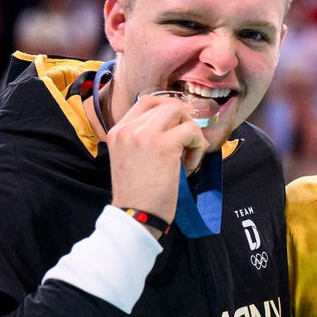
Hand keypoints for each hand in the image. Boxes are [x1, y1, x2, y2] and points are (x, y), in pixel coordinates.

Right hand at [107, 93, 208, 218]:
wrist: (135, 216)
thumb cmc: (138, 196)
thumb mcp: (130, 159)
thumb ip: (143, 140)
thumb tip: (176, 126)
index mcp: (117, 131)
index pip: (146, 101)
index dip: (169, 108)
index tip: (181, 124)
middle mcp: (129, 128)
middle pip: (167, 105)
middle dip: (184, 121)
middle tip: (187, 145)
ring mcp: (145, 134)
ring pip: (180, 112)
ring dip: (192, 133)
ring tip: (188, 157)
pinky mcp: (164, 145)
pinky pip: (192, 131)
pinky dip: (198, 146)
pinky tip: (190, 165)